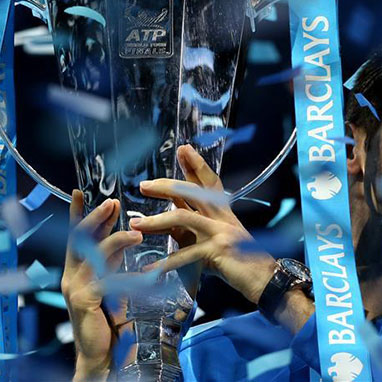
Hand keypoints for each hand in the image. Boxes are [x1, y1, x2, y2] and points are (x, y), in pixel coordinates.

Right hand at [62, 191, 142, 380]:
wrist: (106, 353)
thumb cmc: (114, 317)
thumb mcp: (115, 281)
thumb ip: (116, 260)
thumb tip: (132, 233)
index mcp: (80, 267)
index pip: (78, 234)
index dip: (79, 212)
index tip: (80, 190)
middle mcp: (73, 274)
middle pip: (80, 237)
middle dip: (96, 217)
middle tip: (112, 202)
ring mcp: (76, 286)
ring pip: (92, 254)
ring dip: (115, 240)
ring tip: (136, 233)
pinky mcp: (85, 300)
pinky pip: (107, 280)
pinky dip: (127, 273)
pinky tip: (146, 272)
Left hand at [133, 144, 275, 304]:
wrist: (264, 280)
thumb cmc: (239, 263)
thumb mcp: (213, 241)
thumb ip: (192, 231)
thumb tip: (166, 225)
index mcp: (223, 213)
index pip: (208, 183)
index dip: (196, 165)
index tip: (183, 150)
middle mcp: (222, 218)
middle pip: (192, 192)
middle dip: (167, 185)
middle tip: (144, 186)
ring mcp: (221, 232)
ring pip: (183, 217)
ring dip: (156, 221)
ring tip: (136, 225)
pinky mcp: (217, 251)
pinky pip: (185, 254)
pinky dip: (166, 263)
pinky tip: (150, 269)